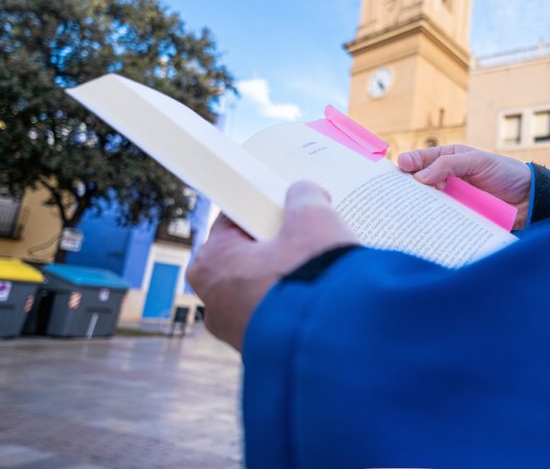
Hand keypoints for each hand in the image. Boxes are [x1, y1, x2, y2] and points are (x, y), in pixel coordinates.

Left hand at [186, 181, 357, 350]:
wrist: (338, 344)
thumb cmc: (312, 280)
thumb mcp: (313, 221)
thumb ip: (305, 199)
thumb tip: (306, 195)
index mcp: (211, 264)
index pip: (232, 221)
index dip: (261, 209)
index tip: (284, 206)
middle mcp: (215, 303)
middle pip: (249, 256)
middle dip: (278, 246)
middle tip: (310, 235)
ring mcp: (239, 333)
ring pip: (265, 289)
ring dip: (291, 278)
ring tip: (326, 268)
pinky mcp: (267, 354)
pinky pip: (283, 317)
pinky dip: (301, 305)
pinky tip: (328, 296)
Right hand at [398, 145, 531, 229]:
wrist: (530, 200)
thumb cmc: (506, 173)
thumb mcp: (477, 161)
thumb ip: (448, 165)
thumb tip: (419, 177)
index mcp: (448, 159)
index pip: (421, 160)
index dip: (408, 163)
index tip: (398, 168)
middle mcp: (446, 179)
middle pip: (418, 184)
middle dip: (406, 188)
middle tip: (395, 192)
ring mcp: (451, 200)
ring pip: (426, 203)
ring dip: (416, 207)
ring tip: (404, 211)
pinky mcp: (458, 218)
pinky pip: (440, 220)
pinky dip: (431, 222)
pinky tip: (422, 225)